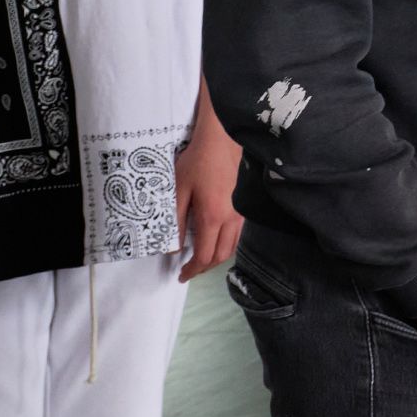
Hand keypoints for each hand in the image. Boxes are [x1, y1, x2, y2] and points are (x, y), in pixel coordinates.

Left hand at [175, 118, 245, 282]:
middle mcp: (230, 219)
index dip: (193, 270)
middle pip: (221, 256)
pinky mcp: (243, 205)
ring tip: (200, 258)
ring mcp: (240, 213)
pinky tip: (214, 240)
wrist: (222, 141)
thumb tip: (173, 248)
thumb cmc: (197, 163)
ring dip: (216, 258)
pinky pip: (237, 235)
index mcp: (212, 218)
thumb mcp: (178, 191)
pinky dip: (225, 245)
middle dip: (204, 268)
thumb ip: (175, 222)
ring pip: (232, 247)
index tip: (181, 275)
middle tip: (188, 270)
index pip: (204, 255)